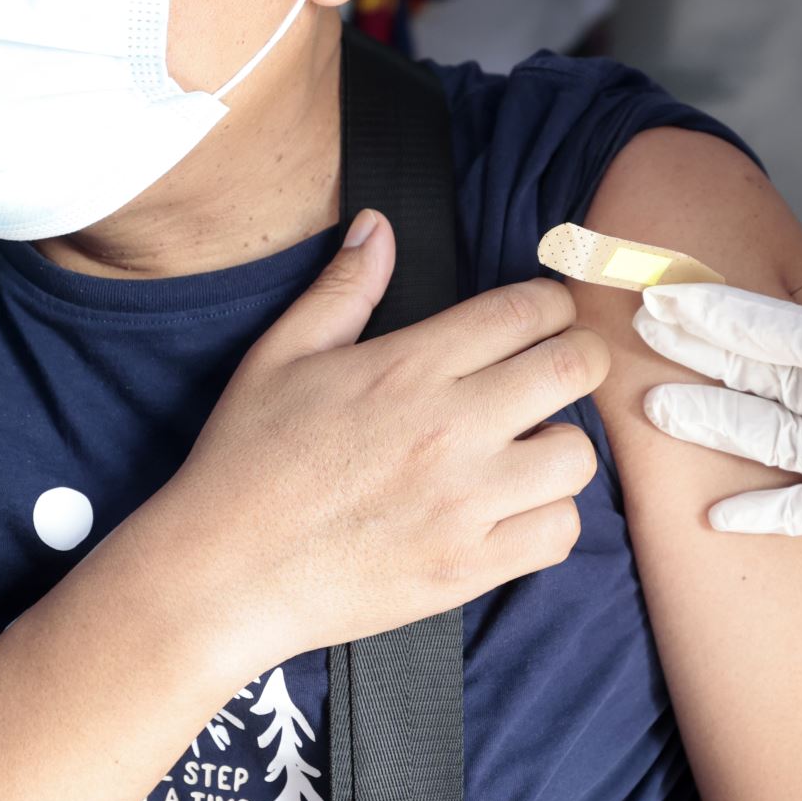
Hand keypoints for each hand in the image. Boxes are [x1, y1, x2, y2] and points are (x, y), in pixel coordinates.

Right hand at [173, 210, 605, 662]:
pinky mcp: (470, 568)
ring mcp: (467, 503)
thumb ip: (343, 289)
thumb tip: (379, 227)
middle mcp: (451, 429)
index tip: (543, 315)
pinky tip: (514, 507)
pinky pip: (559, 532)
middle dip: (578, 357)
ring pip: (577, 455)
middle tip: (558, 368)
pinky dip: (549, 517)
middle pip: (573, 370)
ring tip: (527, 446)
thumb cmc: (247, 461)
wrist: (224, 573)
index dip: (550, 304)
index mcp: (408, 367)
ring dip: (560, 443)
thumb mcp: (280, 356)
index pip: (525, 311)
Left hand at [634, 284, 801, 539]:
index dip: (721, 314)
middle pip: (766, 382)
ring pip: (776, 444)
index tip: (672, 295)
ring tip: (655, 407)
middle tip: (645, 331)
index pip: (782, 332)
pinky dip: (764, 515)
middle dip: (700, 356)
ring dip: (712, 425)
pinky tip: (714, 515)